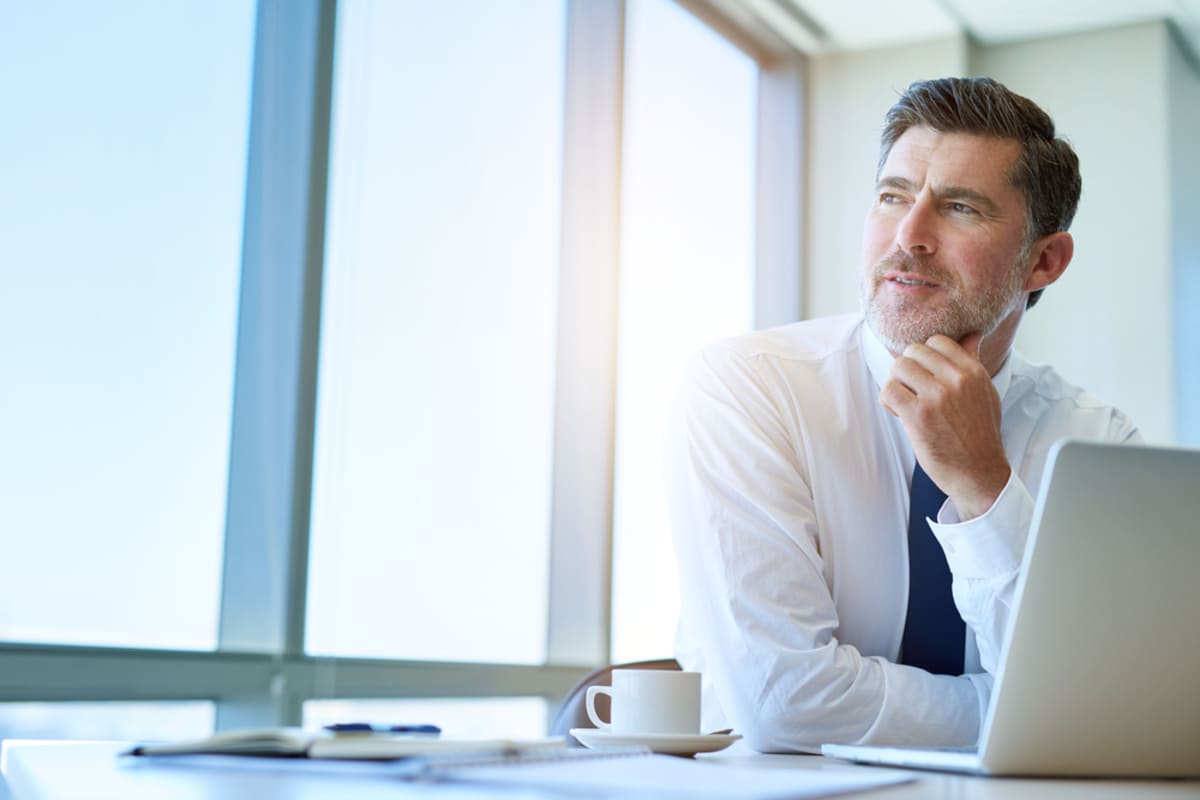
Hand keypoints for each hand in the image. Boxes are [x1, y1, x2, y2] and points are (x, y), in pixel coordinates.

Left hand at [879, 332, 1010, 519]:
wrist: (978, 471)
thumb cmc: (980, 434)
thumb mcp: (985, 392)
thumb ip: (973, 363)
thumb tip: (971, 335)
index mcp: (972, 371)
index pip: (937, 341)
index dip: (924, 356)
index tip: (924, 374)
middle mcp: (955, 379)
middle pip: (913, 352)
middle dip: (907, 370)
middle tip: (911, 389)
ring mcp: (936, 396)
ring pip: (898, 367)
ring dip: (896, 384)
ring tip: (904, 401)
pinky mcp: (918, 415)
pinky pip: (889, 390)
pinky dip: (887, 400)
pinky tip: (897, 412)